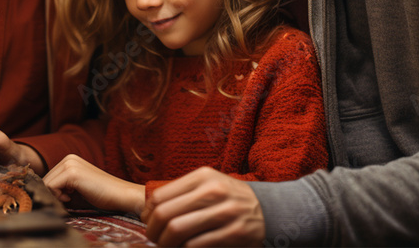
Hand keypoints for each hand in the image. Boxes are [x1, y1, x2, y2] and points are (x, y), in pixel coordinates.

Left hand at [43, 154, 144, 215]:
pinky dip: (58, 196)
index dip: (53, 191)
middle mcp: (69, 158)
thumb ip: (62, 185)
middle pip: (45, 179)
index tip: (66, 197)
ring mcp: (70, 164)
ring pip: (46, 183)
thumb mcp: (77, 186)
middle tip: (68, 198)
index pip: (48, 177)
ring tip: (71, 197)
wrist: (120, 194)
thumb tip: (42, 192)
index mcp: (70, 159)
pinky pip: (50, 187)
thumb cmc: (100, 194)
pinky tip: (71, 197)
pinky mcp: (71, 172)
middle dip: (53, 193)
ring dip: (55, 195)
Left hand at [142, 167, 264, 246]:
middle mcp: (214, 191)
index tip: (147, 223)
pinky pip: (196, 246)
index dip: (147, 214)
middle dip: (153, 232)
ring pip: (178, 230)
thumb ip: (183, 193)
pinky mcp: (233, 234)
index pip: (160, 196)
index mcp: (204, 176)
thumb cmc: (231, 199)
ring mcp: (225, 212)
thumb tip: (149, 211)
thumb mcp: (210, 185)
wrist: (271, 210)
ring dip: (166, 244)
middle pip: (165, 214)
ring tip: (167, 246)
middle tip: (154, 240)